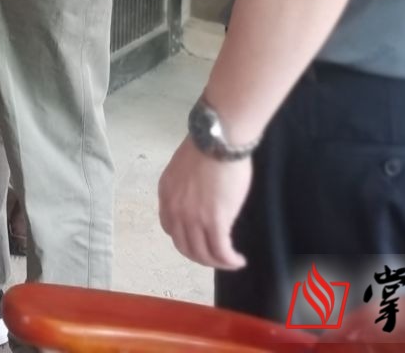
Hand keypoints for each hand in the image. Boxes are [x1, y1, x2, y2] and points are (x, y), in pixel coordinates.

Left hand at [157, 136, 250, 270]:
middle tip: (217, 257)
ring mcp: (193, 217)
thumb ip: (186, 187)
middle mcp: (175, 210)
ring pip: (203, 253)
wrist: (217, 140)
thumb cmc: (207, 147)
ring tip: (231, 261)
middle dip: (201, 257)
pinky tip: (238, 260)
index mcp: (166, 194)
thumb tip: (199, 198)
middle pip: (185, 246)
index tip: (200, 240)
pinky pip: (221, 251)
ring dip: (217, 262)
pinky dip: (230, 260)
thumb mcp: (183, 168)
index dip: (185, 239)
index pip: (170, 228)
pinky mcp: (215, 221)